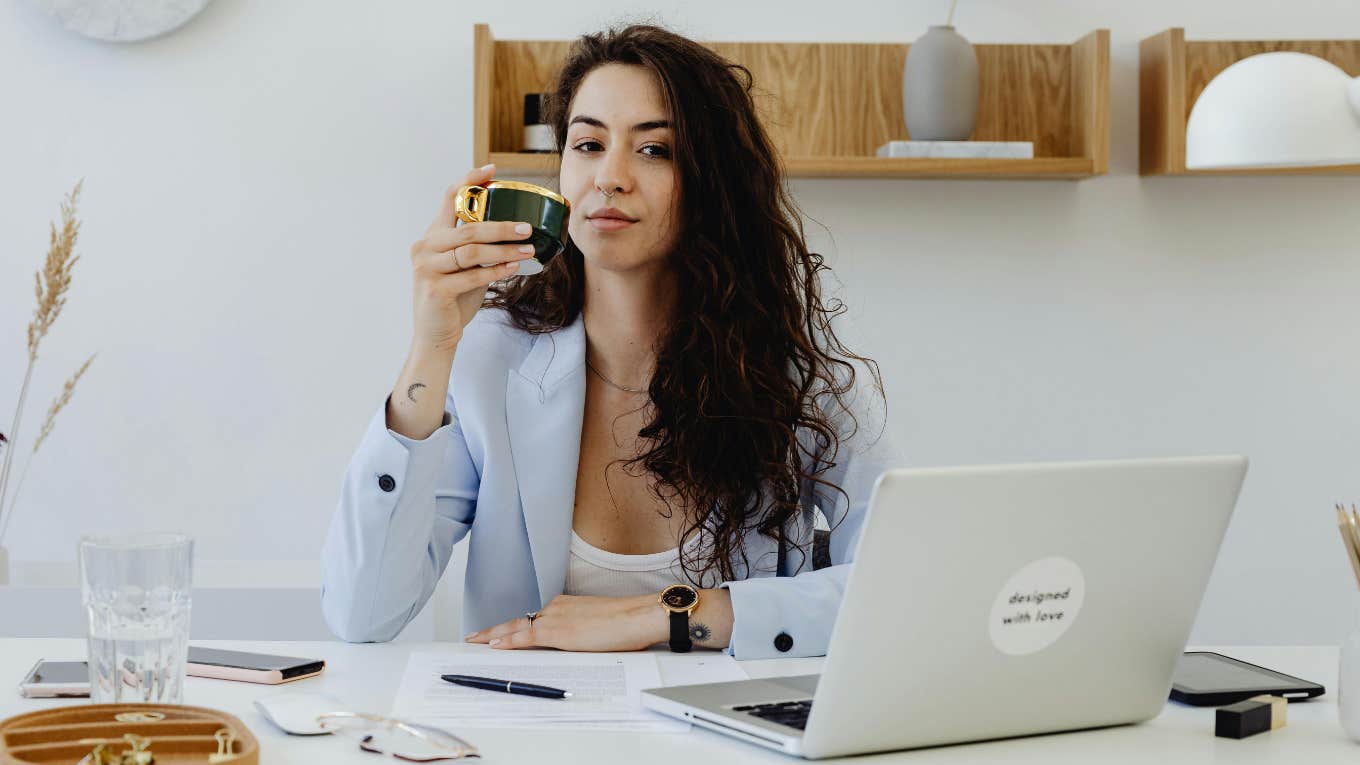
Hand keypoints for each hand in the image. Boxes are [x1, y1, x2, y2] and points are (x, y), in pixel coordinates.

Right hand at [407, 164, 537, 352]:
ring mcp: (427, 268)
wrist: (435, 333)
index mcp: (432, 236)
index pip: (448, 199)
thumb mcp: (466, 267)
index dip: (469, 181)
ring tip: (528, 250)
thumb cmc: (454, 297)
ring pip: (471, 251)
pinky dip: (495, 271)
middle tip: (527, 227)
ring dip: (504, 250)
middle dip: (501, 226)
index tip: (492, 170)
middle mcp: (425, 247)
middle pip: (467, 228)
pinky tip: (512, 269)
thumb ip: (480, 248)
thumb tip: (518, 231)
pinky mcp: (435, 289)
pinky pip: (471, 276)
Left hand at [465, 594, 669, 651]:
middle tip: (474, 636)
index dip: (514, 626)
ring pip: (517, 627)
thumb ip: (582, 632)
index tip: (500, 632)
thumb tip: (577, 645)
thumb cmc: (628, 623)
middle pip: (519, 621)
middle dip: (495, 630)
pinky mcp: (558, 631)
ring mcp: (556, 618)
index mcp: (567, 606)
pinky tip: (493, 645)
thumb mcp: (599, 625)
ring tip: (474, 641)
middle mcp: (557, 608)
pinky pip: (526, 637)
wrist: (639, 616)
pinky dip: (507, 641)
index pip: (534, 618)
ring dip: (495, 635)